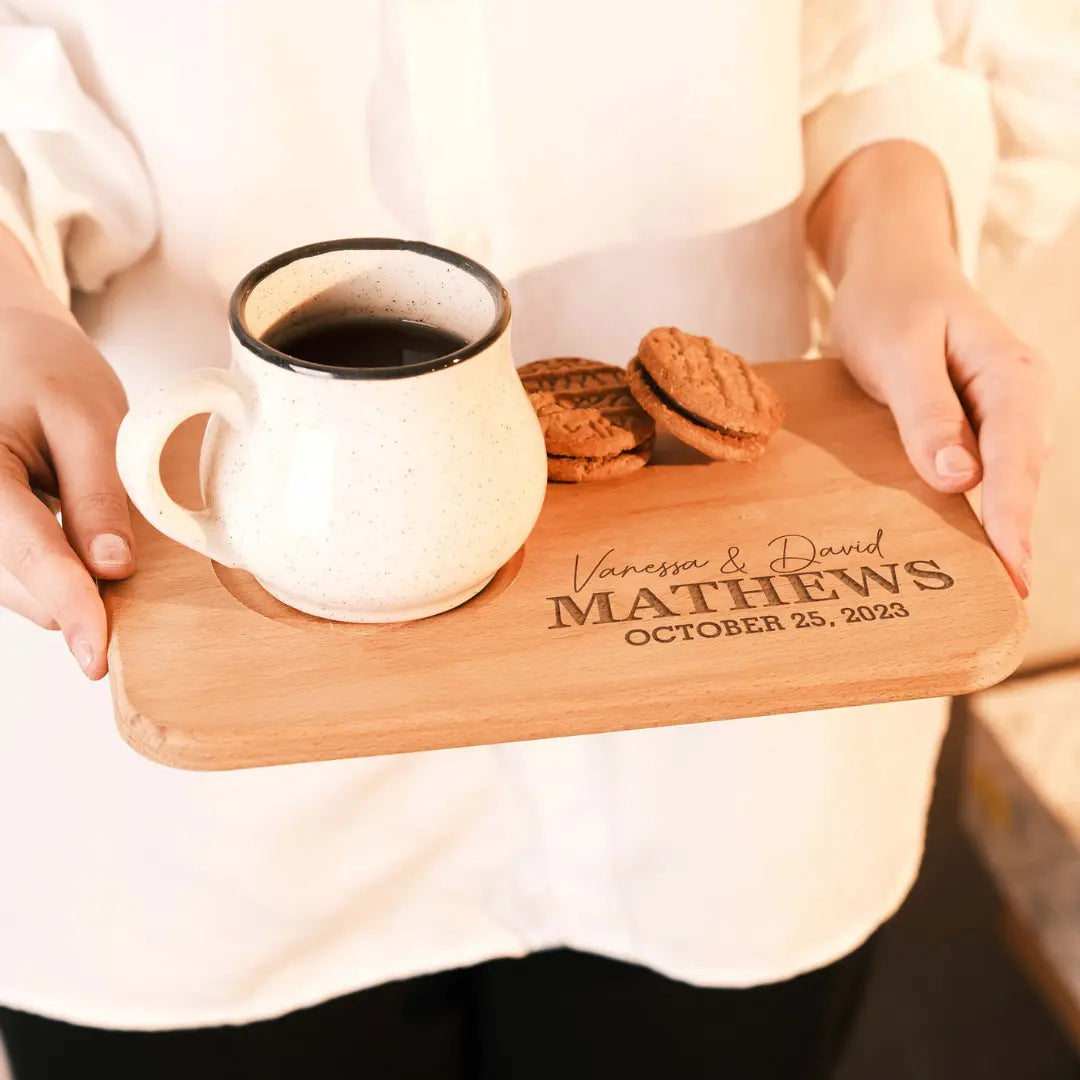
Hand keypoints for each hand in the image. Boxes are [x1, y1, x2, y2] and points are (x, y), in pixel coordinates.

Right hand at [0, 305, 134, 679]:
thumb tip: (113, 570)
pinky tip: (80, 540)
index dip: (70, 607)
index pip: (29, 553)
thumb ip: (99, 495)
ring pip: (21, 590)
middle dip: (81, 593)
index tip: (97, 655)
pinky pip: (19, 577)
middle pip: (25, 584)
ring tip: (95, 527)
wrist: (5, 345)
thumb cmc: (44, 370)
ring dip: (71, 585)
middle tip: (128, 561)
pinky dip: (59, 573)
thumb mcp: (88, 418)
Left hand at [829, 251, 1050, 596]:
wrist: (891, 269)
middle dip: (1016, 534)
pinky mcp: (981, 423)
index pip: (1016, 456)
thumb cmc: (890, 302)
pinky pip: (990, 472)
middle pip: (1022, 475)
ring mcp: (1005, 411)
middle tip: (1008, 599)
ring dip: (1004, 527)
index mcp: (1011, 373)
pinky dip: (985, 508)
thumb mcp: (897, 352)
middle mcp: (1021, 395)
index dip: (1013, 517)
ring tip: (996, 588)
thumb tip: (960, 480)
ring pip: (1010, 478)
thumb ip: (927, 413)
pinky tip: (974, 546)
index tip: (1012, 569)